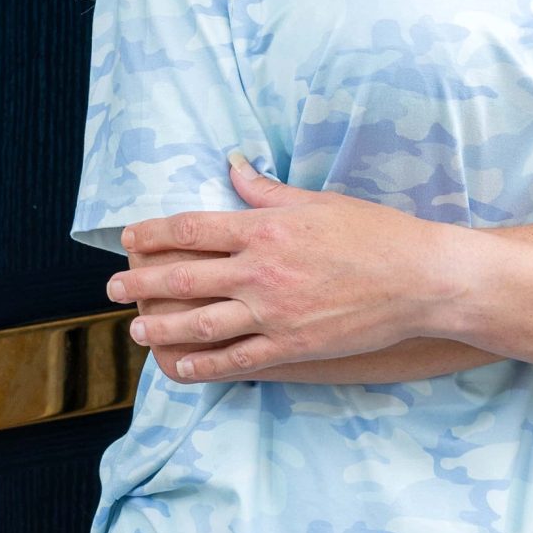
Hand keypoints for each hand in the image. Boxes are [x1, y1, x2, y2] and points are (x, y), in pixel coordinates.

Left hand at [106, 156, 452, 382]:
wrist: (420, 280)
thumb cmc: (373, 232)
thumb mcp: (317, 201)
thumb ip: (267, 190)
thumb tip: (233, 165)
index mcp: (266, 229)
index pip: (193, 229)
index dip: (154, 233)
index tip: (128, 238)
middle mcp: (262, 271)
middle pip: (185, 277)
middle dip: (143, 282)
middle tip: (112, 287)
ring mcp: (275, 313)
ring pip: (201, 323)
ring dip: (162, 327)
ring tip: (137, 329)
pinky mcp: (292, 346)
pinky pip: (236, 359)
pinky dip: (203, 365)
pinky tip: (181, 367)